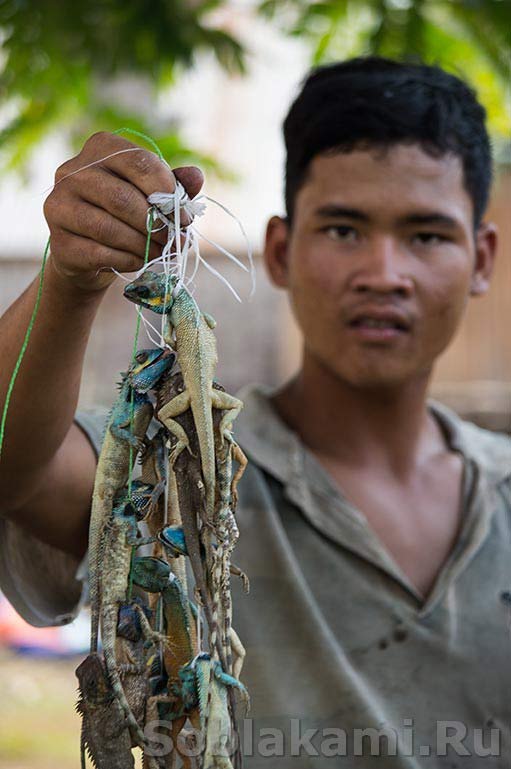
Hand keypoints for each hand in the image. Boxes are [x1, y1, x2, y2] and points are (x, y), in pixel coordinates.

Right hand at [43, 131, 203, 292]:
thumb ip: (175, 185)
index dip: (168, 193)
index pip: (139, 162)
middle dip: (156, 224)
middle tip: (176, 240)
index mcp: (101, 148)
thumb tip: (196, 176)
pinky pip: (100, 253)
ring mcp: (59, 206)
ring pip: (109, 228)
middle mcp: (72, 171)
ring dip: (144, 246)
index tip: (184, 218)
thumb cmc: (129, 216)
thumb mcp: (155, 196)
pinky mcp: (59, 241)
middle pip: (122, 198)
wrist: (92, 254)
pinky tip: (139, 261)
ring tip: (162, 253)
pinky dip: (127, 260)